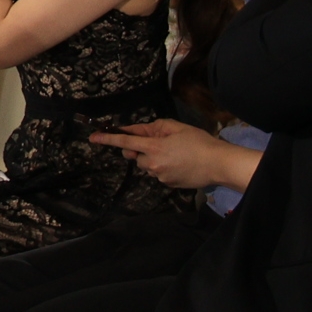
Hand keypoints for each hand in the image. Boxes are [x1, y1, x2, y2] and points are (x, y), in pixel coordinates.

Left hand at [88, 120, 255, 190]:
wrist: (219, 164)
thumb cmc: (199, 142)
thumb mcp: (177, 127)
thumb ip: (155, 127)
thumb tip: (139, 131)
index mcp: (153, 147)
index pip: (124, 141)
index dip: (107, 139)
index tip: (92, 138)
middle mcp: (152, 164)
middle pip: (136, 155)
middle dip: (141, 149)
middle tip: (160, 143)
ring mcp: (160, 176)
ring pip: (147, 166)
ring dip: (153, 159)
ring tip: (175, 154)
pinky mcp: (168, 184)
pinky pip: (158, 174)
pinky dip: (163, 168)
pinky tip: (180, 164)